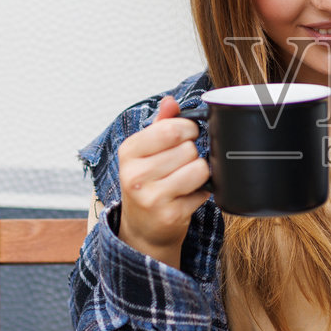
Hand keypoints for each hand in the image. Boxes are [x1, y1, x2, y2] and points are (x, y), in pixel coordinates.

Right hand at [114, 96, 209, 269]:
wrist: (142, 229)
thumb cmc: (147, 183)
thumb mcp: (146, 152)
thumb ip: (161, 124)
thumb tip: (170, 101)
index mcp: (129, 152)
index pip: (170, 129)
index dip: (188, 129)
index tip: (187, 135)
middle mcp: (135, 175)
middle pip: (188, 149)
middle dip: (192, 154)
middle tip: (181, 164)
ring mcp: (151, 198)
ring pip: (198, 169)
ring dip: (199, 174)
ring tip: (185, 180)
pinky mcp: (170, 215)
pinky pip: (202, 192)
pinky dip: (200, 193)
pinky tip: (185, 197)